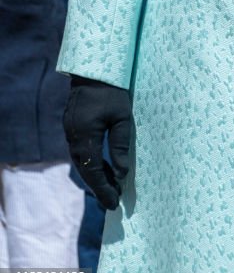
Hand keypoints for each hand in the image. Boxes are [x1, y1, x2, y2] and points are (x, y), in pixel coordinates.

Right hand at [63, 75, 132, 210]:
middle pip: (85, 171)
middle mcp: (74, 138)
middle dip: (99, 187)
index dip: (104, 189)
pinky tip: (104, 168)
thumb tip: (122, 172)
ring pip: (82, 163)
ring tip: (112, 188)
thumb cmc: (112, 90)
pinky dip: (92, 163)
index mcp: (85, 137)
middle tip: (113, 201)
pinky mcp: (73, 127)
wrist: (93, 69)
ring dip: (96, 176)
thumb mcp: (122, 116)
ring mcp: (71, 132)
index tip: (114, 203)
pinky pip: (82, 152)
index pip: (93, 172)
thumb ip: (120, 144)